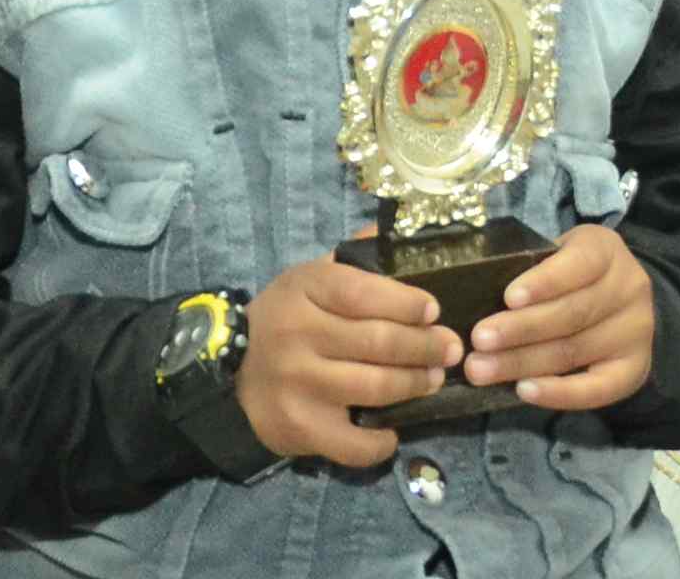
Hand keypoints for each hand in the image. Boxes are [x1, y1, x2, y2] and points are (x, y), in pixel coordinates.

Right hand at [239, 255, 456, 468]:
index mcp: (303, 290)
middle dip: (425, 346)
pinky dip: (380, 441)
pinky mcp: (300, 428)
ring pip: (375, 387)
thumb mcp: (308, 278)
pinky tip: (393, 430)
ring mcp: (299, 384)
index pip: (363, 293)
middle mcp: (298, 335)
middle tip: (450, 349)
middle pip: (378, 342)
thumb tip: (398, 237)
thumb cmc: (284, 320)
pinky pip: (352, 442)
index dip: (406, 302)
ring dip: (414, 384)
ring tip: (433, 379)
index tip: (434, 310)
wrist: (229, 374)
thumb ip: (353, 258)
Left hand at [460, 221, 656, 413]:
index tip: (508, 297)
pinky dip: (558, 393)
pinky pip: (596, 389)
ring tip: (482, 370)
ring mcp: (635, 332)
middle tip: (479, 340)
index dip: (544, 282)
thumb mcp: (558, 255)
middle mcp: (630, 289)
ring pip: (574, 351)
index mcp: (607, 251)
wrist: (618, 303)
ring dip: (523, 363)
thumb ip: (530, 268)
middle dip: (520, 329)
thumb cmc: (571, 275)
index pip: (579, 264)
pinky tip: (524, 391)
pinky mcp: (633, 370)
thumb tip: (476, 293)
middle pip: (572, 313)